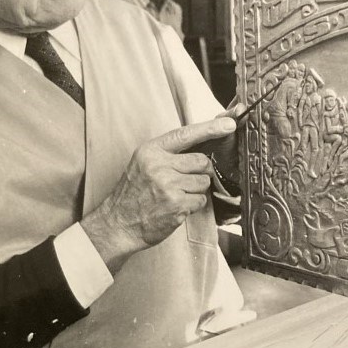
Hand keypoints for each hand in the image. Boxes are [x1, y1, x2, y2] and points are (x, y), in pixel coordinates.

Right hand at [81, 117, 236, 273]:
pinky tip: (176, 207)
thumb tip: (203, 146)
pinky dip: (193, 204)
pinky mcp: (176, 204)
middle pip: (202, 161)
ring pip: (204, 182)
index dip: (210, 128)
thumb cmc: (134, 193)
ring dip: (196, 190)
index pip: (186, 134)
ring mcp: (168, 185)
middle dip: (201, 172)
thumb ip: (169, 153)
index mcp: (151, 151)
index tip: (229, 124)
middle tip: (184, 181)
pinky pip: (201, 200)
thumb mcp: (144, 163)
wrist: (118, 224)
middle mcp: (159, 165)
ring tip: (176, 195)